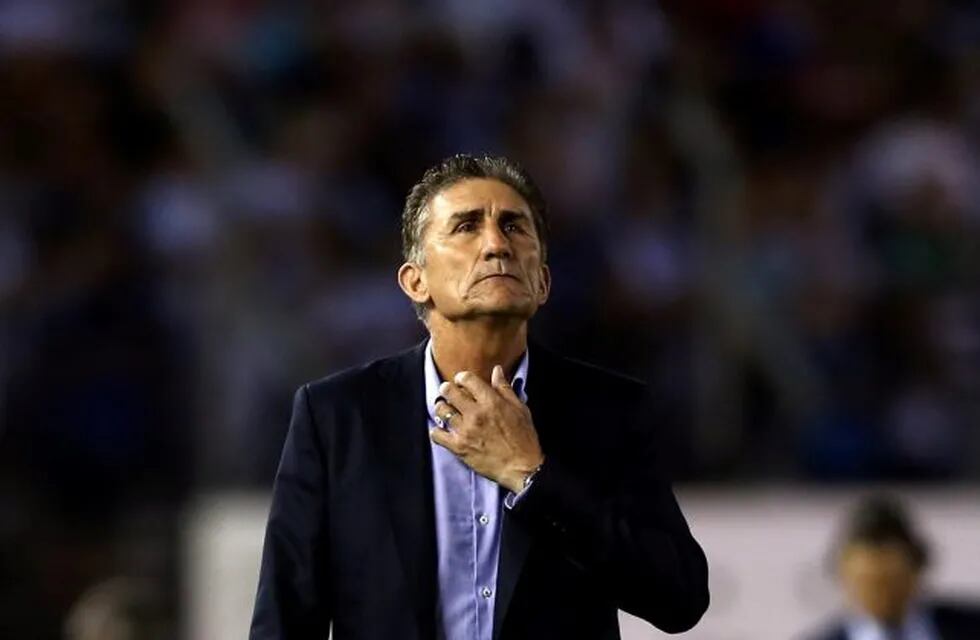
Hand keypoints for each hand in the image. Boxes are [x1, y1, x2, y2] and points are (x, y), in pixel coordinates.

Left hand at [431, 365, 543, 493]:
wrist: (522, 467)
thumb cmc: (524, 438)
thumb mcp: (520, 409)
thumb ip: (505, 388)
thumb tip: (497, 371)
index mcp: (491, 402)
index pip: (467, 379)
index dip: (461, 377)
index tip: (461, 381)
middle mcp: (476, 414)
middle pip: (449, 391)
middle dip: (447, 389)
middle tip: (448, 392)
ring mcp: (465, 430)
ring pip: (441, 411)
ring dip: (442, 408)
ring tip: (446, 410)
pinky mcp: (459, 447)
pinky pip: (437, 435)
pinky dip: (437, 431)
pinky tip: (442, 430)